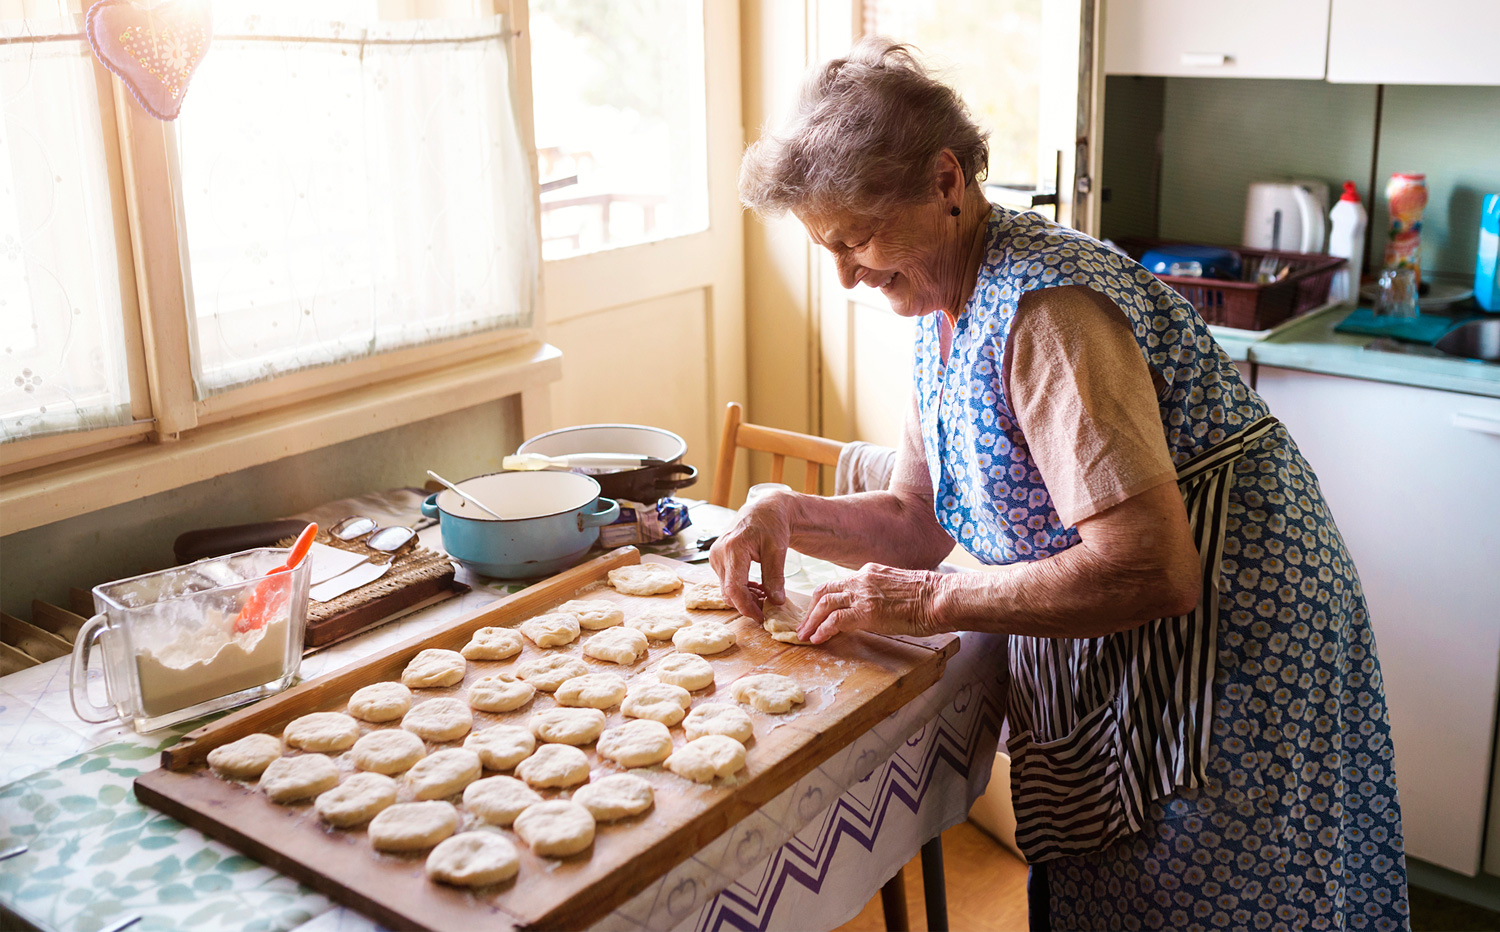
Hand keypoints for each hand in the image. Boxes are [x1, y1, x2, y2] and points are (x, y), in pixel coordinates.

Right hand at [709, 491, 795, 619]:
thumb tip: (776, 602)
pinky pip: (726, 581)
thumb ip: (775, 577)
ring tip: (765, 594)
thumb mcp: (778, 550)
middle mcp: (719, 553)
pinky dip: (741, 588)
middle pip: (728, 592)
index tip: (761, 617)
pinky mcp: (717, 559)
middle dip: (748, 604)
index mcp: (733, 549)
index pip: (734, 588)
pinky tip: (756, 587)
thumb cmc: (772, 524)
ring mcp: (715, 557)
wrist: (763, 509)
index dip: (747, 607)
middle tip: (767, 607)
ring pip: (727, 589)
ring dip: (745, 597)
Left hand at [798, 563, 944, 644]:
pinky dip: (823, 629)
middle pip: (825, 591)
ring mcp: (863, 594)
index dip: (824, 599)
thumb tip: (875, 608)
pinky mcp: (866, 611)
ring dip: (812, 621)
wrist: (939, 598)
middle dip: (810, 610)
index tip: (817, 613)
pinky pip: (835, 619)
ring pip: (825, 603)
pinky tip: (818, 639)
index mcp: (869, 572)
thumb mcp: (898, 588)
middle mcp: (862, 579)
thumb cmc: (929, 597)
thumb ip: (881, 594)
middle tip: (804, 627)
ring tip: (805, 636)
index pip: (838, 584)